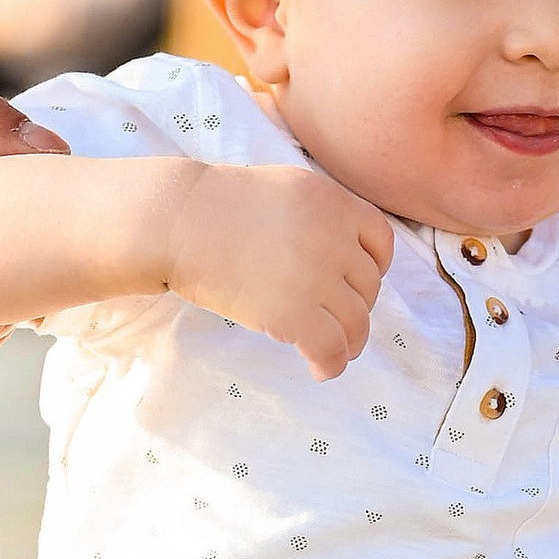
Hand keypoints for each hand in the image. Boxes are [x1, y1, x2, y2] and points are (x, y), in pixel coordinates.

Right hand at [165, 162, 393, 378]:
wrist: (178, 220)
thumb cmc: (217, 205)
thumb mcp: (285, 188)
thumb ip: (319, 216)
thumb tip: (339, 257)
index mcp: (334, 203)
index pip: (381, 242)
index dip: (374, 269)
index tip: (357, 286)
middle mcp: (334, 238)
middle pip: (367, 286)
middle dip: (356, 308)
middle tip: (340, 324)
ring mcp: (315, 277)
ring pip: (355, 322)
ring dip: (350, 343)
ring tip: (337, 352)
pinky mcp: (292, 313)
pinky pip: (330, 348)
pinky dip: (331, 364)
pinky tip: (320, 370)